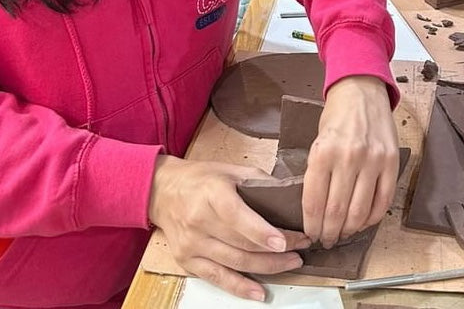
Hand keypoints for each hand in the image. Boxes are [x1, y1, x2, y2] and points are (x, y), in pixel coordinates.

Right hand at [148, 156, 309, 300]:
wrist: (162, 192)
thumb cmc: (201, 179)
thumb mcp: (230, 169)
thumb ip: (258, 180)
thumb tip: (289, 193)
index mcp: (212, 194)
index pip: (238, 217)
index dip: (262, 232)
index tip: (286, 241)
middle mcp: (200, 222)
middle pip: (241, 243)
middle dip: (276, 250)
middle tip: (301, 249)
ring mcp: (192, 245)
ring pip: (234, 263)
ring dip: (267, 267)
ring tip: (291, 263)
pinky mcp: (187, 262)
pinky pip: (218, 279)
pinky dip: (240, 288)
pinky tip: (259, 293)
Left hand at [302, 76, 398, 247]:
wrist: (362, 91)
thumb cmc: (335, 117)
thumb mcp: (316, 142)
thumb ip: (317, 173)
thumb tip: (316, 211)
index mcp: (322, 152)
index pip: (313, 203)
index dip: (311, 226)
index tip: (311, 235)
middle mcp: (348, 157)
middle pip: (336, 213)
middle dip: (329, 233)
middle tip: (326, 240)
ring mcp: (372, 160)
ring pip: (360, 213)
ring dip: (350, 230)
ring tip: (344, 234)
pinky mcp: (391, 162)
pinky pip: (382, 202)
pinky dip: (372, 218)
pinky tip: (363, 221)